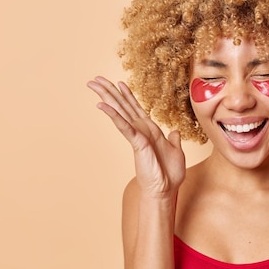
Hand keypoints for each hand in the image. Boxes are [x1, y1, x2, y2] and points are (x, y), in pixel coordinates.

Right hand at [87, 76, 185, 198]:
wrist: (165, 189)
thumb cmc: (169, 173)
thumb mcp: (175, 151)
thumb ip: (173, 140)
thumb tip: (174, 132)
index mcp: (149, 130)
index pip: (136, 108)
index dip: (128, 94)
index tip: (119, 82)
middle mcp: (140, 130)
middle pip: (122, 105)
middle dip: (109, 91)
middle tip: (94, 79)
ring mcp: (137, 135)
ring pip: (120, 111)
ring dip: (107, 97)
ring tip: (93, 85)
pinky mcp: (136, 142)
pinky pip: (124, 125)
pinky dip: (114, 115)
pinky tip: (102, 105)